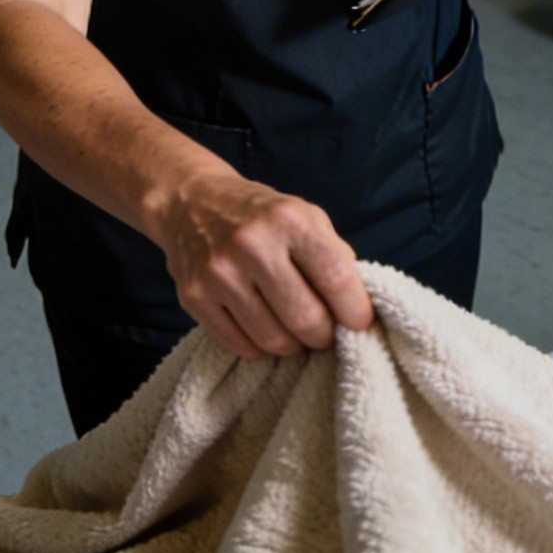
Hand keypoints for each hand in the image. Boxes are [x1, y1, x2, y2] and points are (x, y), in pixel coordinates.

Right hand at [153, 170, 372, 359]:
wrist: (191, 203)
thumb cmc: (261, 214)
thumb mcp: (306, 217)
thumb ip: (333, 256)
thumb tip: (356, 308)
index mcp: (290, 221)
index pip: (336, 278)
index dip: (355, 310)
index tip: (361, 324)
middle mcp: (253, 246)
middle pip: (305, 317)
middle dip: (324, 336)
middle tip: (326, 336)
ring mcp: (219, 274)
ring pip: (272, 339)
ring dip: (293, 347)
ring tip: (298, 337)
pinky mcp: (193, 297)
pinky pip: (238, 345)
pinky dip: (260, 348)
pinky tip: (267, 334)